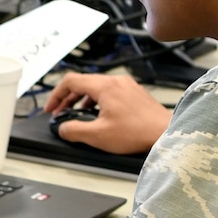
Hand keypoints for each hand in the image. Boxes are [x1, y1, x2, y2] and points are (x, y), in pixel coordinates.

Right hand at [39, 72, 168, 153]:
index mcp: (104, 86)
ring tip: (77, 114)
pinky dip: (97, 100)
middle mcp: (116, 81)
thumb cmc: (137, 133)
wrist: (166, 133)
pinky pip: (109, 91)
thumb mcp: (97, 135)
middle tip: (60, 112)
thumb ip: (74, 130)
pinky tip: (98, 114)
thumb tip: (62, 128)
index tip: (51, 109)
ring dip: (82, 99)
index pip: (70, 81)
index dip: (56, 95)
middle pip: (83, 82)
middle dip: (67, 98)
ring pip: (96, 86)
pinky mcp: (135, 93)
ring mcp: (127, 85)